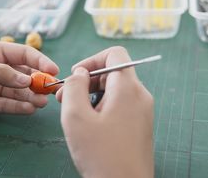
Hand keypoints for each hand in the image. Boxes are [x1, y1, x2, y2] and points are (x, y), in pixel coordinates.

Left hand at [0, 41, 58, 123]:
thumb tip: (27, 81)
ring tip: (43, 102)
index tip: (54, 70)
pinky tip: (30, 109)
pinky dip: (19, 107)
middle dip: (38, 81)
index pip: (22, 54)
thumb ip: (0, 73)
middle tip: (51, 91)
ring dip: (31, 96)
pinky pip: (6, 105)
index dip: (40, 61)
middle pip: (23, 74)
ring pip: (17, 91)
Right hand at [57, 47, 153, 177]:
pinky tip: (89, 125)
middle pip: (113, 72)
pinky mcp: (140, 125)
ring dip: (92, 95)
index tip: (75, 77)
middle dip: (87, 80)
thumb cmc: (101, 155)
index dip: (92, 59)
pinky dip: (102, 107)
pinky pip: (120, 105)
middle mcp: (140, 95)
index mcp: (128, 88)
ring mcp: (142, 111)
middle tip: (65, 98)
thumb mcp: (76, 117)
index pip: (115, 54)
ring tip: (74, 114)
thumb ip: (74, 87)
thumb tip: (80, 73)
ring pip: (115, 90)